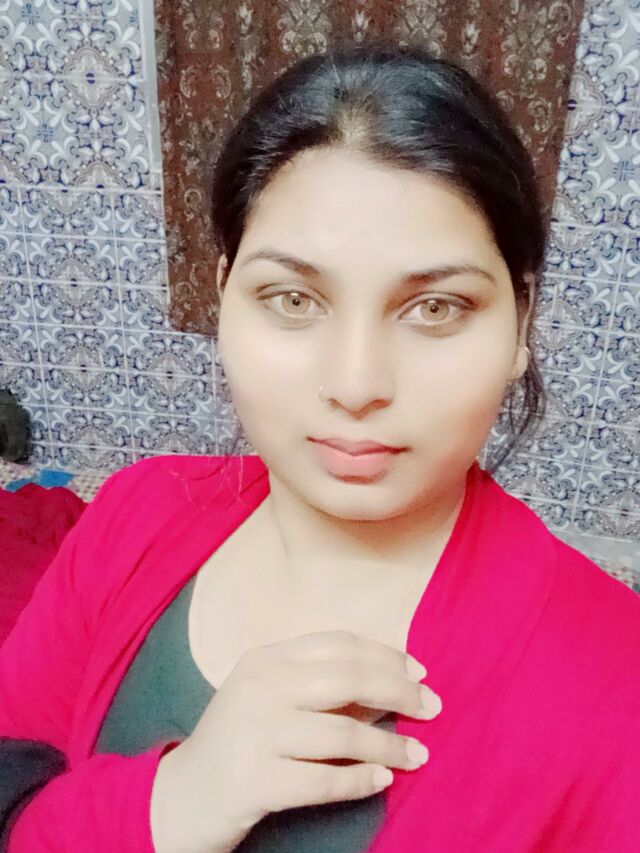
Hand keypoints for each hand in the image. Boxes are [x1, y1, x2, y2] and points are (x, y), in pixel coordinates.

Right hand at [151, 630, 441, 852]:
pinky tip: (383, 780)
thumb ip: (319, 686)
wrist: (181, 798)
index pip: (339, 644)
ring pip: (343, 731)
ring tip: (419, 755)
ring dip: (389, 744)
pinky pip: (326, 779)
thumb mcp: (270, 699)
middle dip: (400, 690)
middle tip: (433, 706)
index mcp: (264, 659)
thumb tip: (392, 685)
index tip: (419, 671)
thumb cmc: (238, 742)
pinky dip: (362, 779)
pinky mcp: (255, 780)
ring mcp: (255, 732)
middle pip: (348, 678)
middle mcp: (259, 687)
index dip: (386, 655)